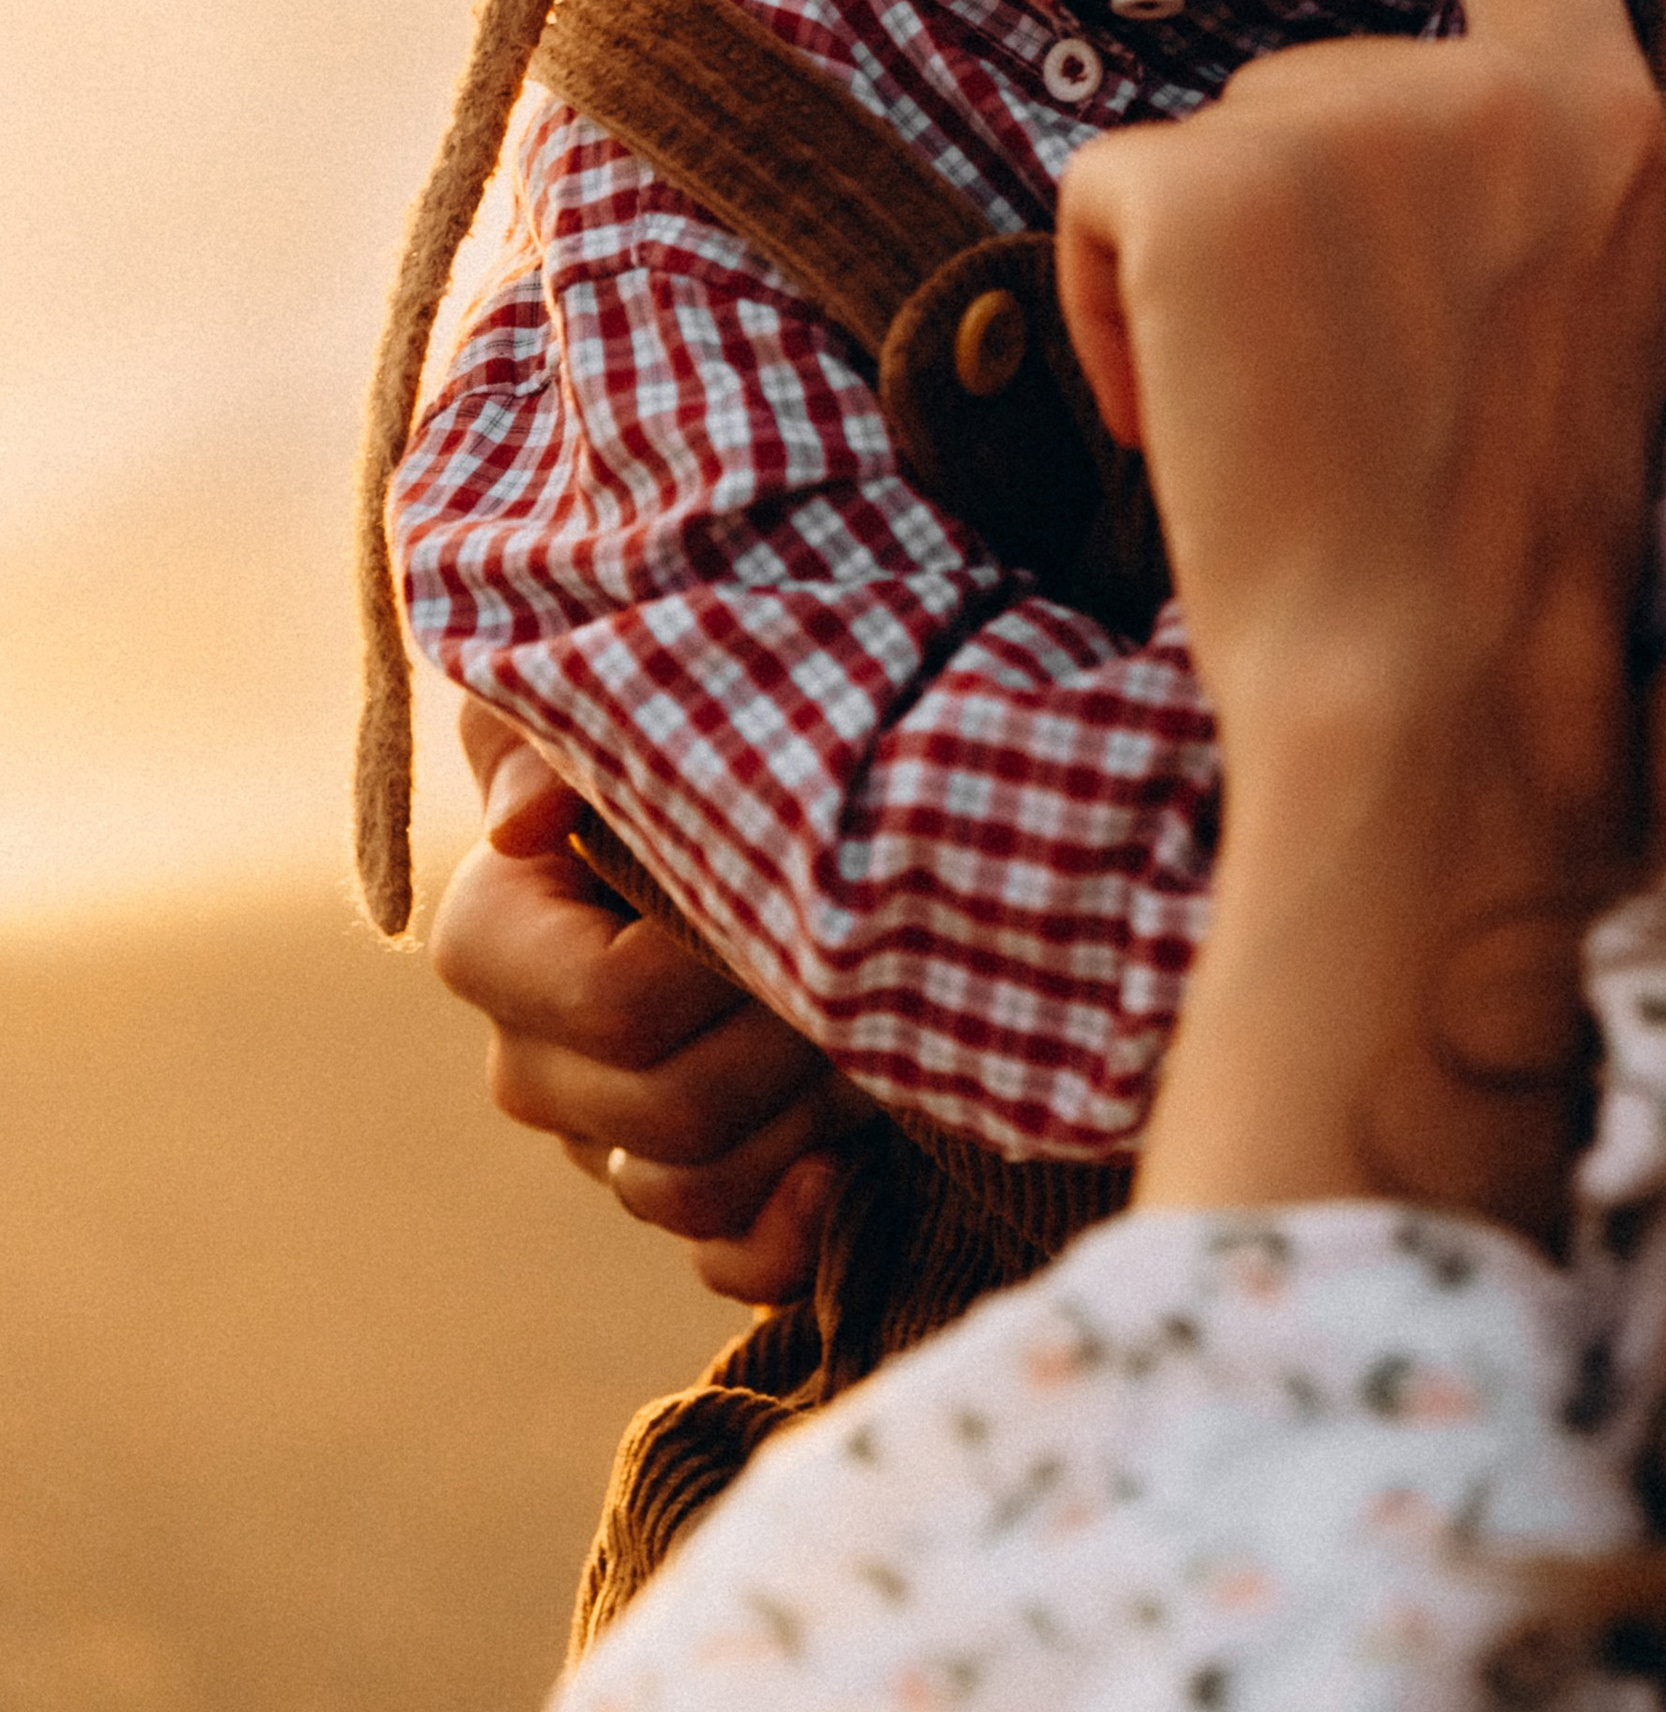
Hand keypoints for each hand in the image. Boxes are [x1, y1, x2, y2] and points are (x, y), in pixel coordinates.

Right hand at [431, 699, 859, 1302]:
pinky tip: (844, 1173)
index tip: (796, 893)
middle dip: (787, 1038)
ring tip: (877, 1023)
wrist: (777, 794)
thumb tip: (526, 820)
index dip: (718, 968)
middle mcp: (529, 1059)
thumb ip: (561, 735)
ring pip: (690, 1191)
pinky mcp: (681, 1192)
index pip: (610, 1004)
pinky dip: (788, 1237)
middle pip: (665, 1108)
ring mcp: (601, 1141)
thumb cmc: (697, 722)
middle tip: (874, 956)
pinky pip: (721, 1266)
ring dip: (805, 1115)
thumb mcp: (630, 690)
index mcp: (496, 942)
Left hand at [1061, 0, 1665, 1239]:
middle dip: (1281, 235)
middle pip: (1311, 82)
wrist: (1431, 717)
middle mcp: (1493, 92)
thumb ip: (1513, 185)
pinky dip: (1112, 317)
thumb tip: (1404, 117)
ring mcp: (1349, 125)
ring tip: (1283, 436)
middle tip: (1349, 407)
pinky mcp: (1213, 182)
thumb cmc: (1502, 570)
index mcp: (1610, 123)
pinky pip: (1108, 199)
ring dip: (1196, 291)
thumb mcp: (1576, 331)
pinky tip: (1184, 425)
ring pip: (1199, 155)